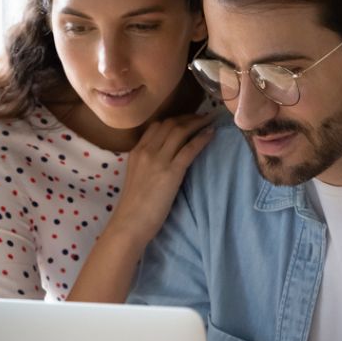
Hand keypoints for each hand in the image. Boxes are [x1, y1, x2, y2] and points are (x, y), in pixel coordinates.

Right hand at [108, 112, 213, 245]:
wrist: (130, 223)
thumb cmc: (134, 207)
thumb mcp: (137, 177)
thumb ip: (147, 163)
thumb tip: (164, 158)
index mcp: (137, 152)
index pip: (157, 126)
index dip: (175, 119)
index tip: (187, 119)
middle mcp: (146, 151)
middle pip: (170, 124)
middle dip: (188, 118)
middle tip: (202, 117)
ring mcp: (158, 160)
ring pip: (180, 132)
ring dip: (197, 123)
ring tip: (209, 121)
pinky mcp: (171, 172)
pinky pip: (189, 149)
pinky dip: (202, 138)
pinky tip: (211, 134)